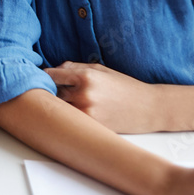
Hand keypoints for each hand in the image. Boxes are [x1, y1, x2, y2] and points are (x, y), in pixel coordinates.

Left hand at [45, 61, 160, 132]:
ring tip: (66, 104)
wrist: (149, 108)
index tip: (44, 79)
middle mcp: (84, 95)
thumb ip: (75, 67)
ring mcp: (87, 113)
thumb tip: (54, 70)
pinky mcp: (91, 127)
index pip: (51, 76)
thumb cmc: (125, 86)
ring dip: (59, 107)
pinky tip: (75, 116)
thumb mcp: (101, 69)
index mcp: (86, 77)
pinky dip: (69, 118)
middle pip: (51, 94)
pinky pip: (71, 122)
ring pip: (59, 109)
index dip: (45, 77)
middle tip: (53, 93)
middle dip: (51, 92)